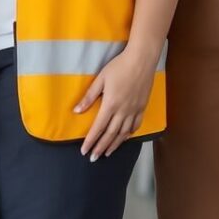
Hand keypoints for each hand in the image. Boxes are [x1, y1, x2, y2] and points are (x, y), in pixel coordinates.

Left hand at [73, 44, 157, 160]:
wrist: (142, 60)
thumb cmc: (119, 66)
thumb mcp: (101, 79)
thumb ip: (89, 97)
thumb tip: (77, 111)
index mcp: (110, 104)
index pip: (98, 127)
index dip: (91, 141)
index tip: (84, 151)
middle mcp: (123, 111)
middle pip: (110, 134)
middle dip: (101, 147)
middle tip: (93, 158)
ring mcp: (134, 110)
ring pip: (123, 133)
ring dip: (114, 144)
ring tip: (107, 153)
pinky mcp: (142, 107)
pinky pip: (135, 125)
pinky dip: (128, 134)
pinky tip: (123, 138)